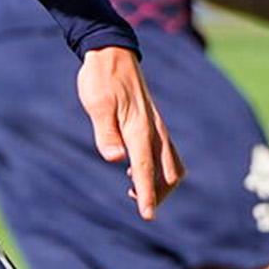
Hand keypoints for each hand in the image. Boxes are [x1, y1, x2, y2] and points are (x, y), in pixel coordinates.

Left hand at [78, 46, 181, 219]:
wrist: (112, 54)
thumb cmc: (101, 79)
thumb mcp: (97, 104)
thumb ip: (106, 133)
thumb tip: (115, 159)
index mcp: (139, 129)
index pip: (146, 170)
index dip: (147, 195)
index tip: (147, 215)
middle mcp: (154, 130)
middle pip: (168, 173)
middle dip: (158, 194)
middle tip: (137, 204)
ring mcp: (157, 126)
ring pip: (171, 165)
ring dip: (161, 183)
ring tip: (134, 189)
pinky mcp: (154, 123)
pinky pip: (166, 153)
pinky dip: (159, 169)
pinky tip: (136, 170)